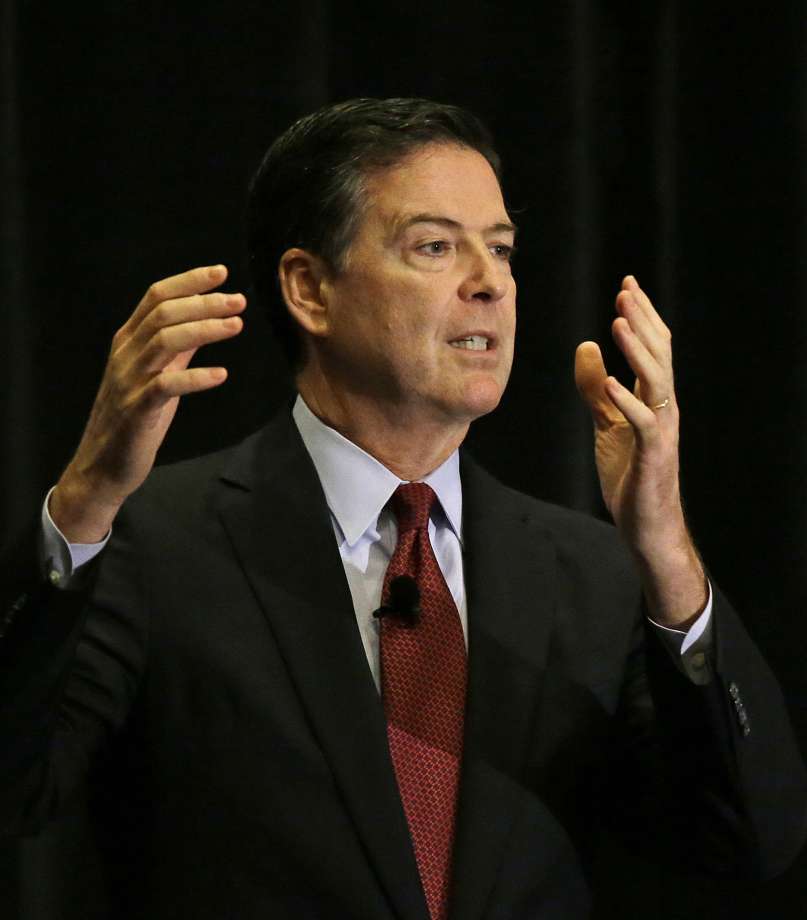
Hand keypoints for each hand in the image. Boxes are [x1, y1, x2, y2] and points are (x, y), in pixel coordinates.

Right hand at [51, 265, 244, 542]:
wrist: (103, 465)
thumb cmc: (134, 418)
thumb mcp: (158, 374)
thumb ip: (178, 348)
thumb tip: (206, 320)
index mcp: (128, 341)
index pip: (156, 297)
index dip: (188, 281)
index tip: (221, 273)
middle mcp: (126, 354)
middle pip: (163, 313)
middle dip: (203, 302)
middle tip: (239, 300)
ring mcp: (129, 380)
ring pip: (164, 340)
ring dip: (204, 329)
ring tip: (236, 325)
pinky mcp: (137, 409)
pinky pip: (166, 385)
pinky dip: (195, 377)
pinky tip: (221, 375)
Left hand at [574, 276, 705, 625]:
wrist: (645, 523)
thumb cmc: (629, 474)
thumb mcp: (606, 424)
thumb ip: (595, 389)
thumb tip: (586, 347)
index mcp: (652, 399)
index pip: (651, 349)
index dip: (641, 317)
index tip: (627, 287)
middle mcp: (663, 408)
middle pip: (658, 355)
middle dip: (642, 321)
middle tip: (626, 292)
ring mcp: (661, 430)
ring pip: (656, 381)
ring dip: (637, 351)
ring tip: (619, 322)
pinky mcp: (652, 455)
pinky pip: (644, 423)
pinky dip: (627, 401)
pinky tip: (610, 382)